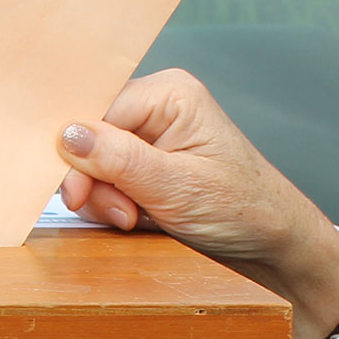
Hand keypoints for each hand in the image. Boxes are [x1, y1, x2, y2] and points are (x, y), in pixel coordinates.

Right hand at [58, 69, 338, 338]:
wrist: (270, 243)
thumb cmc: (242, 209)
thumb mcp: (175, 187)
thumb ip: (118, 159)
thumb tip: (68, 134)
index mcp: (169, 95)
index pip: (98, 112)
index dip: (80, 155)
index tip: (78, 195)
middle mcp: (157, 109)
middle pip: (90, 138)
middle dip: (97, 182)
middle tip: (123, 214)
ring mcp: (150, 138)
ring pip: (93, 164)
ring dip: (106, 199)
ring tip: (136, 218)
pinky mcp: (146, 166)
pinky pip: (106, 180)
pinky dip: (113, 205)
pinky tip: (136, 217)